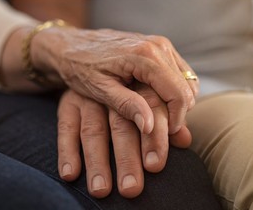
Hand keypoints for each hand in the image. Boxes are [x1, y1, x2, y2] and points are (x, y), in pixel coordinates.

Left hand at [33, 27, 198, 134]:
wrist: (71, 46)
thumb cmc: (81, 67)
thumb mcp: (100, 90)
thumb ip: (127, 105)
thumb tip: (150, 126)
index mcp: (146, 56)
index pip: (178, 94)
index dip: (176, 119)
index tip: (165, 135)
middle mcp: (159, 46)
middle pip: (186, 88)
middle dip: (178, 113)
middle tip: (159, 128)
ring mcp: (161, 45)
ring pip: (186, 81)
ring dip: (176, 102)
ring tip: (156, 115)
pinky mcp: (158, 48)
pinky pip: (179, 74)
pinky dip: (173, 90)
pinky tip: (155, 100)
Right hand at [57, 86, 191, 198]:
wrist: (93, 63)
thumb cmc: (128, 82)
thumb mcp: (147, 93)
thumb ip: (164, 116)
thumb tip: (186, 140)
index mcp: (138, 82)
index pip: (151, 110)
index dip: (155, 138)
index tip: (155, 166)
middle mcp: (112, 88)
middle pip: (121, 125)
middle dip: (127, 158)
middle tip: (131, 188)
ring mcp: (88, 96)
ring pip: (93, 130)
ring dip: (97, 161)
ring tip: (101, 189)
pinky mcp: (68, 101)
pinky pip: (66, 127)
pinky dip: (67, 151)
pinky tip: (70, 174)